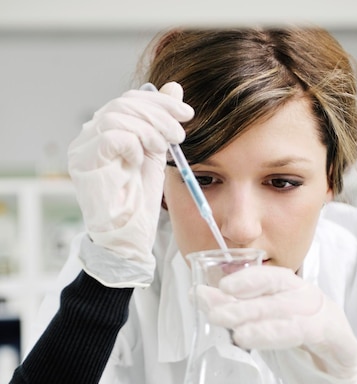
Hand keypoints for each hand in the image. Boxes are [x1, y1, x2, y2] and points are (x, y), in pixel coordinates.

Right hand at [68, 82, 193, 286]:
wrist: (128, 235)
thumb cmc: (140, 201)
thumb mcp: (157, 154)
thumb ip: (161, 123)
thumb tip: (173, 88)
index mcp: (106, 131)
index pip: (130, 100)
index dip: (160, 102)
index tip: (186, 113)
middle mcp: (89, 136)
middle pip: (124, 103)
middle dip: (158, 114)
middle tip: (179, 133)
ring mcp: (83, 149)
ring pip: (117, 116)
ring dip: (149, 129)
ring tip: (165, 148)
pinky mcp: (84, 163)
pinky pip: (110, 136)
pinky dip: (133, 143)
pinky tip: (141, 158)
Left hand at [196, 265, 356, 383]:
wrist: (335, 379)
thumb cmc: (298, 348)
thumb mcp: (263, 328)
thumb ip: (235, 311)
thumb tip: (200, 295)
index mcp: (294, 291)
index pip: (272, 277)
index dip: (248, 279)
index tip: (222, 287)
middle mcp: (311, 300)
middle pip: (278, 296)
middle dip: (245, 305)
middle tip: (216, 314)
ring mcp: (328, 320)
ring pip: (293, 316)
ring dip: (262, 323)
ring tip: (237, 334)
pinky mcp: (341, 344)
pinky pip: (311, 336)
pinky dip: (284, 336)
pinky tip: (261, 341)